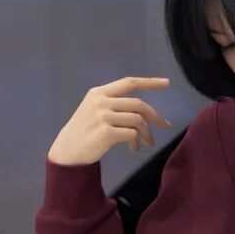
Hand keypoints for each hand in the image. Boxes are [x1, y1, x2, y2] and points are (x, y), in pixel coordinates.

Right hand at [48, 77, 171, 166]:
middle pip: (138, 104)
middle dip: (155, 116)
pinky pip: (132, 134)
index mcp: (99, 93)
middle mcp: (101, 101)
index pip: (129, 83)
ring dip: (146, 133)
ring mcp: (102, 117)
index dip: (150, 82)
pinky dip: (137, 141)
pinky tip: (134, 147)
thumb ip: (114, 104)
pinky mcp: (105, 133)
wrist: (67, 151)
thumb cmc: (84, 131)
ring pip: (137, 120)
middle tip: (164, 126)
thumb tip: (143, 111)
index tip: (166, 83)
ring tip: (147, 142)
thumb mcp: (94, 110)